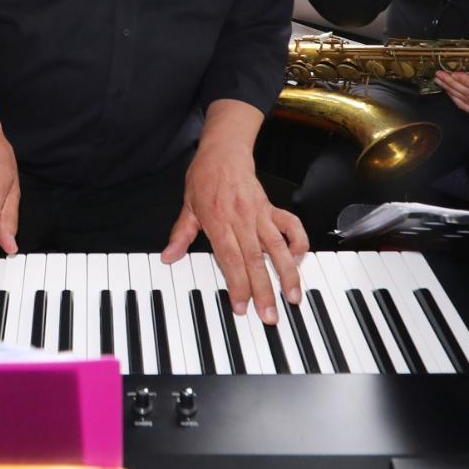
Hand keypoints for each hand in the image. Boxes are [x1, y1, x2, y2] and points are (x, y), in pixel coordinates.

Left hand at [162, 142, 307, 323]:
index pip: (230, 259)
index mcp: (218, 221)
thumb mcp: (187, 205)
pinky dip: (298, 243)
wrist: (224, 151)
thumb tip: (168, 256)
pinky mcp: (272, 208)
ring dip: (287, 274)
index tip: (241, 307)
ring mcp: (260, 214)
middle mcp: (242, 219)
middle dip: (263, 291)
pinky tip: (299, 260)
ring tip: (293, 297)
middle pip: (255, 260)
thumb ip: (180, 234)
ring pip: (277, 247)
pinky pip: (291, 226)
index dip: (237, 285)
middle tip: (270, 316)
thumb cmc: (205, 178)